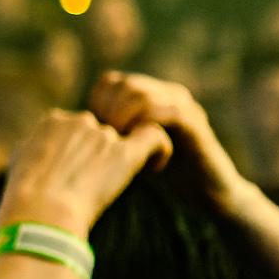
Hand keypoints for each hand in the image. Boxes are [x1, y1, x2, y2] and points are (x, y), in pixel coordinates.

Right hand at [0, 107, 172, 238]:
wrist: (40, 211)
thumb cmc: (23, 195)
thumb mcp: (18, 163)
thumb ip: (34, 150)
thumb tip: (38, 153)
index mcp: (53, 121)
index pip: (75, 130)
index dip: (78, 152)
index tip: (76, 175)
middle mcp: (80, 121)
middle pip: (100, 134)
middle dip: (98, 157)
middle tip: (92, 186)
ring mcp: (103, 136)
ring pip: (122, 142)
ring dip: (119, 162)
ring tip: (113, 189)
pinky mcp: (125, 154)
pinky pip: (153, 138)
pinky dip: (159, 149)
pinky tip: (154, 166)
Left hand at [87, 70, 278, 278]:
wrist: (209, 195)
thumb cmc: (167, 174)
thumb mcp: (128, 150)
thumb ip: (106, 135)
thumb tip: (70, 134)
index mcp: (149, 95)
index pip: (110, 82)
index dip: (96, 104)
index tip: (91, 134)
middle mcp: (166, 94)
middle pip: (123, 84)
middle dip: (106, 112)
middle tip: (104, 142)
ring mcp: (182, 106)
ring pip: (142, 94)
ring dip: (123, 120)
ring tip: (120, 147)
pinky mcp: (195, 124)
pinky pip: (166, 112)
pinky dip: (146, 129)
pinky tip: (140, 155)